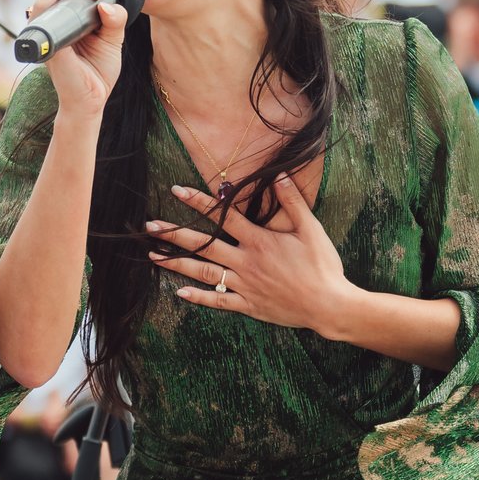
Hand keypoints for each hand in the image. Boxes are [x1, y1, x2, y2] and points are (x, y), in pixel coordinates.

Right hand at [26, 0, 130, 120]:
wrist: (91, 101)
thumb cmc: (97, 72)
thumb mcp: (112, 40)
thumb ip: (114, 20)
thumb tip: (108, 3)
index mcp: (69, 13)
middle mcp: (55, 17)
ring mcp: (48, 29)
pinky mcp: (46, 43)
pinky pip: (37, 17)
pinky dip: (44, 2)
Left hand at [146, 174, 349, 333]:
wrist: (328, 305)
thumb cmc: (322, 265)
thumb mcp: (310, 229)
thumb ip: (292, 201)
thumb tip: (280, 174)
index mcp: (259, 241)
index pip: (223, 216)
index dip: (199, 201)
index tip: (177, 190)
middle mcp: (246, 262)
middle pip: (203, 245)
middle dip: (174, 235)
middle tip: (149, 227)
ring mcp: (245, 285)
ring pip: (204, 273)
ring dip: (176, 264)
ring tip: (153, 257)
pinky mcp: (249, 305)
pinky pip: (218, 301)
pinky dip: (199, 298)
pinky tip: (180, 293)